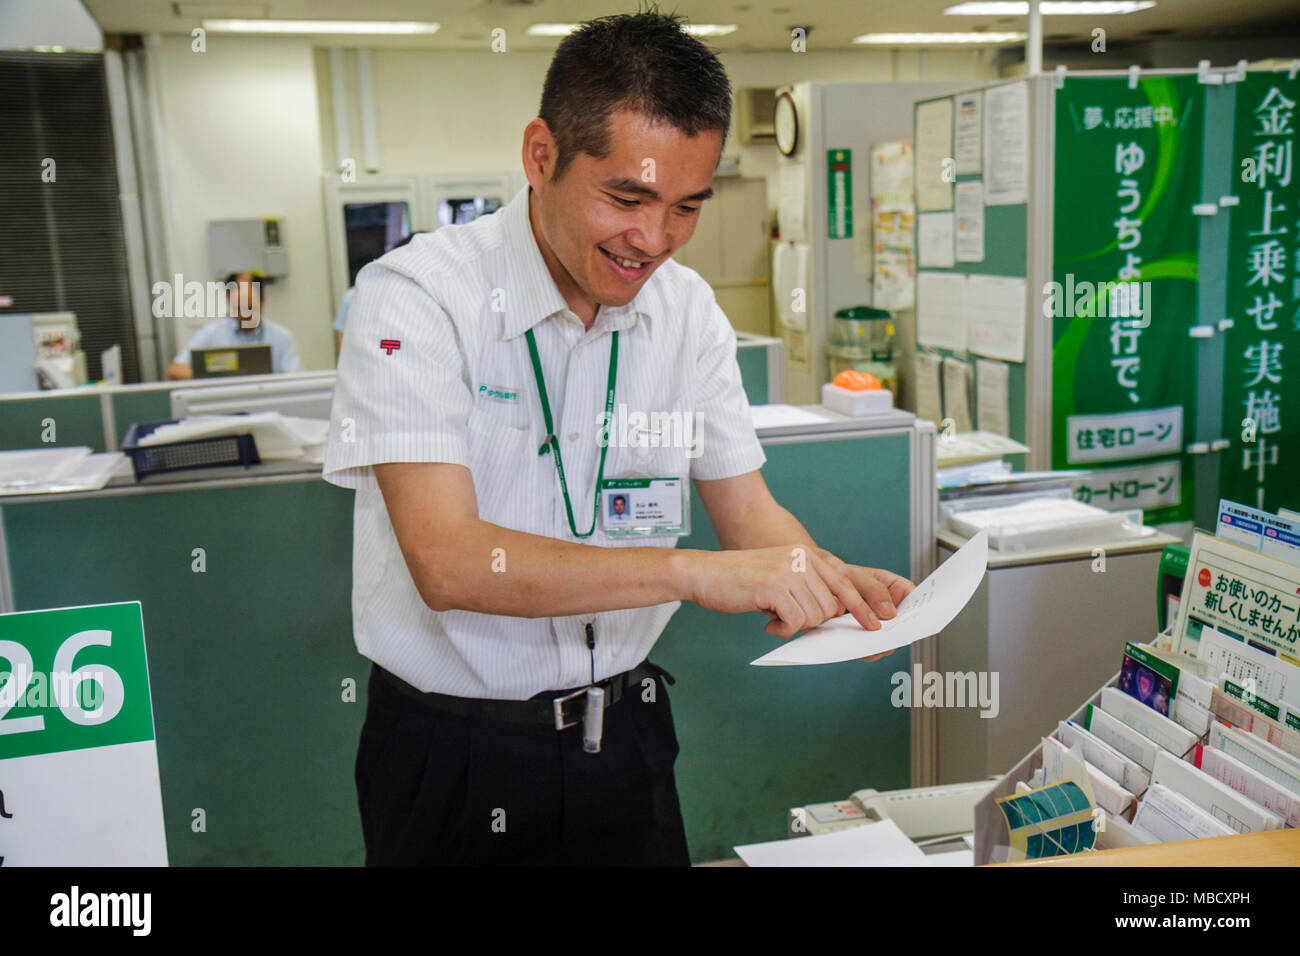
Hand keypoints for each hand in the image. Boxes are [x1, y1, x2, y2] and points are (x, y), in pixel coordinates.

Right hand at [683, 546, 912, 641]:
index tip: (877, 625)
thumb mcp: (781, 574)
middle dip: (813, 620)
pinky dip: (782, 629)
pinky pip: (795, 622)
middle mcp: (803, 559)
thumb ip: (808, 587)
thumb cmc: (741, 580)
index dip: (864, 606)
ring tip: (774, 615)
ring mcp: (790, 571)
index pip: (845, 583)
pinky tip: (768, 623)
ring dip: (795, 624)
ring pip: (815, 616)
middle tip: (788, 618)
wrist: (705, 573)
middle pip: (831, 606)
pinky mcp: (775, 587)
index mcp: (807, 554)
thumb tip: (834, 612)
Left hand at [815, 550, 914, 660]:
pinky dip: (866, 649)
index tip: (914, 622)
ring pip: (888, 639)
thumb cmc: (841, 575)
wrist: (818, 588)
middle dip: (897, 633)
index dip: (920, 612)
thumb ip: (874, 591)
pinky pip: (871, 646)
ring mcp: (879, 624)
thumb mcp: (857, 577)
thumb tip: (890, 613)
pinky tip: (860, 648)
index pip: (917, 601)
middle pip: (904, 625)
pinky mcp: (866, 636)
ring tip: (872, 646)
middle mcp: (892, 608)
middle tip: (889, 638)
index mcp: (897, 589)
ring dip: (881, 644)